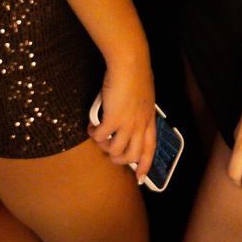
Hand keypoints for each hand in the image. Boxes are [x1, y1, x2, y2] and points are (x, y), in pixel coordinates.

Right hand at [89, 58, 155, 179]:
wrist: (130, 63)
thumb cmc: (136, 75)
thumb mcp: (144, 97)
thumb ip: (139, 110)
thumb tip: (130, 117)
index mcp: (149, 120)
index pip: (150, 149)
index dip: (145, 166)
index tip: (139, 178)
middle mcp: (140, 125)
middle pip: (132, 156)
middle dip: (118, 159)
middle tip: (109, 152)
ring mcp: (127, 124)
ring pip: (115, 150)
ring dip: (103, 146)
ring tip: (98, 135)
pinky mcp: (113, 118)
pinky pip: (101, 136)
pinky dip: (94, 134)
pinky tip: (91, 126)